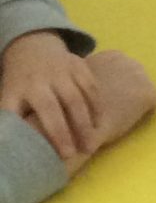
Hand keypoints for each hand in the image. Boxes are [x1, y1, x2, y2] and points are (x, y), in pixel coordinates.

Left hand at [0, 30, 98, 161]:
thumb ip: (12, 117)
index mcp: (31, 85)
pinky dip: (98, 105)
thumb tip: (13, 143)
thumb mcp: (10, 96)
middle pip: (71, 102)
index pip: (48, 109)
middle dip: (79, 128)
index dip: (58, 132)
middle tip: (86, 151)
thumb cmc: (21, 82)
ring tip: (94, 142)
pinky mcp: (80, 65)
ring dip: (91, 119)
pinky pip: (93, 86)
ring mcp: (67, 69)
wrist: (31, 48)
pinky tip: (99, 123)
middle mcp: (51, 75)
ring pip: (85, 95)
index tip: (67, 154)